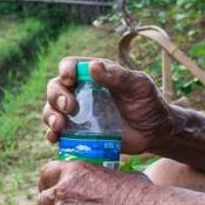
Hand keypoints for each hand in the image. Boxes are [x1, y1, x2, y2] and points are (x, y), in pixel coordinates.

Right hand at [43, 57, 174, 153]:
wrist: (154, 132)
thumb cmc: (148, 103)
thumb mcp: (139, 86)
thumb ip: (118, 76)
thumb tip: (93, 66)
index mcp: (95, 75)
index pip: (71, 66)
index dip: (66, 70)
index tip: (69, 78)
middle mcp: (81, 91)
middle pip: (56, 87)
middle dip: (56, 96)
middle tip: (68, 107)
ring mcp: (78, 113)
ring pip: (52, 110)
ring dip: (50, 116)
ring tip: (59, 125)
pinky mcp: (78, 133)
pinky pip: (58, 133)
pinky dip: (52, 135)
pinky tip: (55, 139)